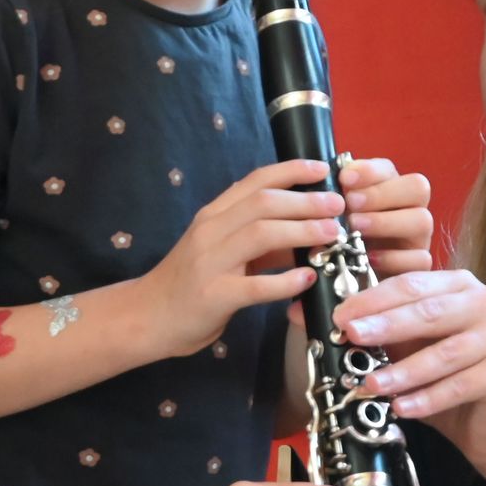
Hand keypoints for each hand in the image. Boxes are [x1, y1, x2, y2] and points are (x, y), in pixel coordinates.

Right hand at [138, 160, 340, 358]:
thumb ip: (262, 240)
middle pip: (263, 203)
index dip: (291, 170)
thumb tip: (310, 228)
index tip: (321, 169)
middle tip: (338, 205)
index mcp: (214, 215)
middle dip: (306, 201)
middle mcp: (210, 231)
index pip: (255, 181)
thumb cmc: (192, 283)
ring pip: (260, 235)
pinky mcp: (213, 295)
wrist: (147, 317)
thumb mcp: (225, 252)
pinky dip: (285, 280)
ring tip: (332, 235)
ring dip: (302, 231)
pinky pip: (255, 285)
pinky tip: (308, 279)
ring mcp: (210, 262)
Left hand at [336, 270, 485, 482]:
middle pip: (430, 311)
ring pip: (444, 352)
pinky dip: (428, 399)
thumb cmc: (451, 383)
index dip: (374, 299)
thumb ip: (383, 332)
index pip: (414, 285)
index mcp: (462, 286)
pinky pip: (461, 385)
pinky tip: (402, 409)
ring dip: (403, 371)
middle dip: (386, 325)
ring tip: (370, 384)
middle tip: (351, 335)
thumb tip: (329, 321)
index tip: (341, 315)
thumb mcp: (413, 351)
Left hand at [338, 158, 432, 277]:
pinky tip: (370, 258)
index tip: (344, 178)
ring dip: (386, 221)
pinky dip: (395, 257)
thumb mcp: (338, 215)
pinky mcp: (419, 266)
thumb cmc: (344, 241)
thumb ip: (340, 194)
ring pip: (423, 220)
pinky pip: (420, 259)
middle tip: (351, 202)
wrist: (349, 280)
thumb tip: (338, 176)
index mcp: (391, 190)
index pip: (390, 170)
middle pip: (418, 188)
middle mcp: (412, 209)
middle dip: (382, 193)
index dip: (369, 171)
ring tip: (356, 227)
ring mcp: (420, 238)